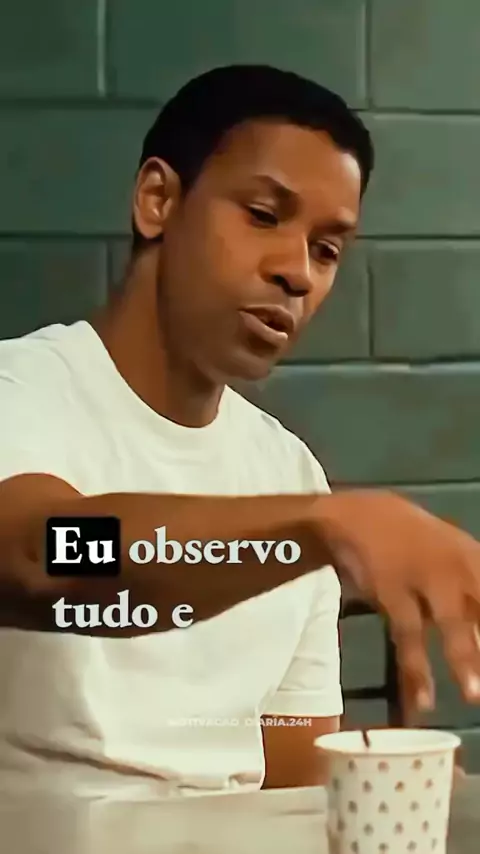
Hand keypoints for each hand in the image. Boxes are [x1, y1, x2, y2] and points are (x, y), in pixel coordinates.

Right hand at [319, 490, 479, 712]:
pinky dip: (416, 669)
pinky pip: (408, 635)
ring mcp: (425, 575)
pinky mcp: (393, 590)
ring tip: (474, 695)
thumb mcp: (450, 555)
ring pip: (452, 621)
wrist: (357, 517)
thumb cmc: (412, 541)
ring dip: (464, 659)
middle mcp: (457, 564)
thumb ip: (471, 594)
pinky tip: (423, 699)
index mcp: (474, 556)